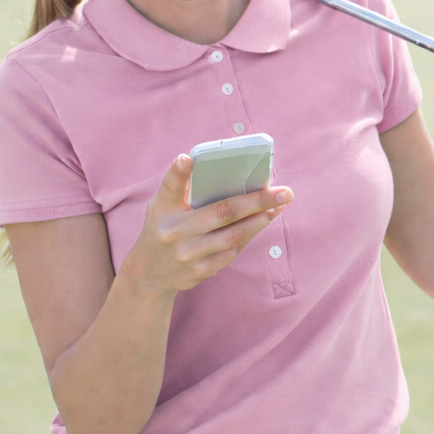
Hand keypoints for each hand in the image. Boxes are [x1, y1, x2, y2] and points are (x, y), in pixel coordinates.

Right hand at [121, 155, 293, 296]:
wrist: (148, 274)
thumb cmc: (162, 227)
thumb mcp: (161, 205)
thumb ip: (180, 187)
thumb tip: (207, 164)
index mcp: (163, 210)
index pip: (170, 188)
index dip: (178, 172)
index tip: (187, 158)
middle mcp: (175, 233)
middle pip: (223, 213)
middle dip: (257, 201)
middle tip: (284, 192)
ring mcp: (190, 255)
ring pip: (234, 235)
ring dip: (262, 220)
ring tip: (280, 205)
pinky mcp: (202, 271)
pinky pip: (233, 251)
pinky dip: (251, 234)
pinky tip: (265, 221)